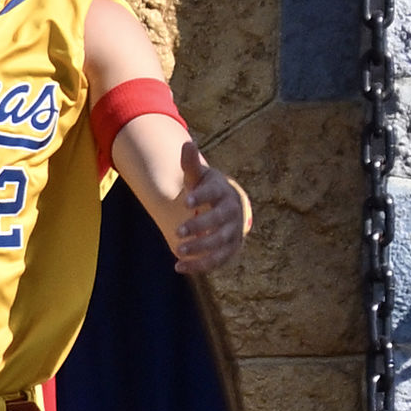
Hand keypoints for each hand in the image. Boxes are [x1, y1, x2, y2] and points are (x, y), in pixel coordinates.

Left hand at [171, 141, 249, 275]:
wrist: (226, 207)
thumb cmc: (208, 190)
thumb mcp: (199, 177)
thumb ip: (191, 165)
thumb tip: (187, 143)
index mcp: (223, 192)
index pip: (214, 194)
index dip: (201, 197)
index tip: (185, 200)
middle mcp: (232, 213)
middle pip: (219, 221)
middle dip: (200, 226)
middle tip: (178, 231)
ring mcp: (232, 232)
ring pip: (219, 243)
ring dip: (200, 248)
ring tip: (177, 250)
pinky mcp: (229, 250)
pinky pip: (217, 260)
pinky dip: (200, 266)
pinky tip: (179, 267)